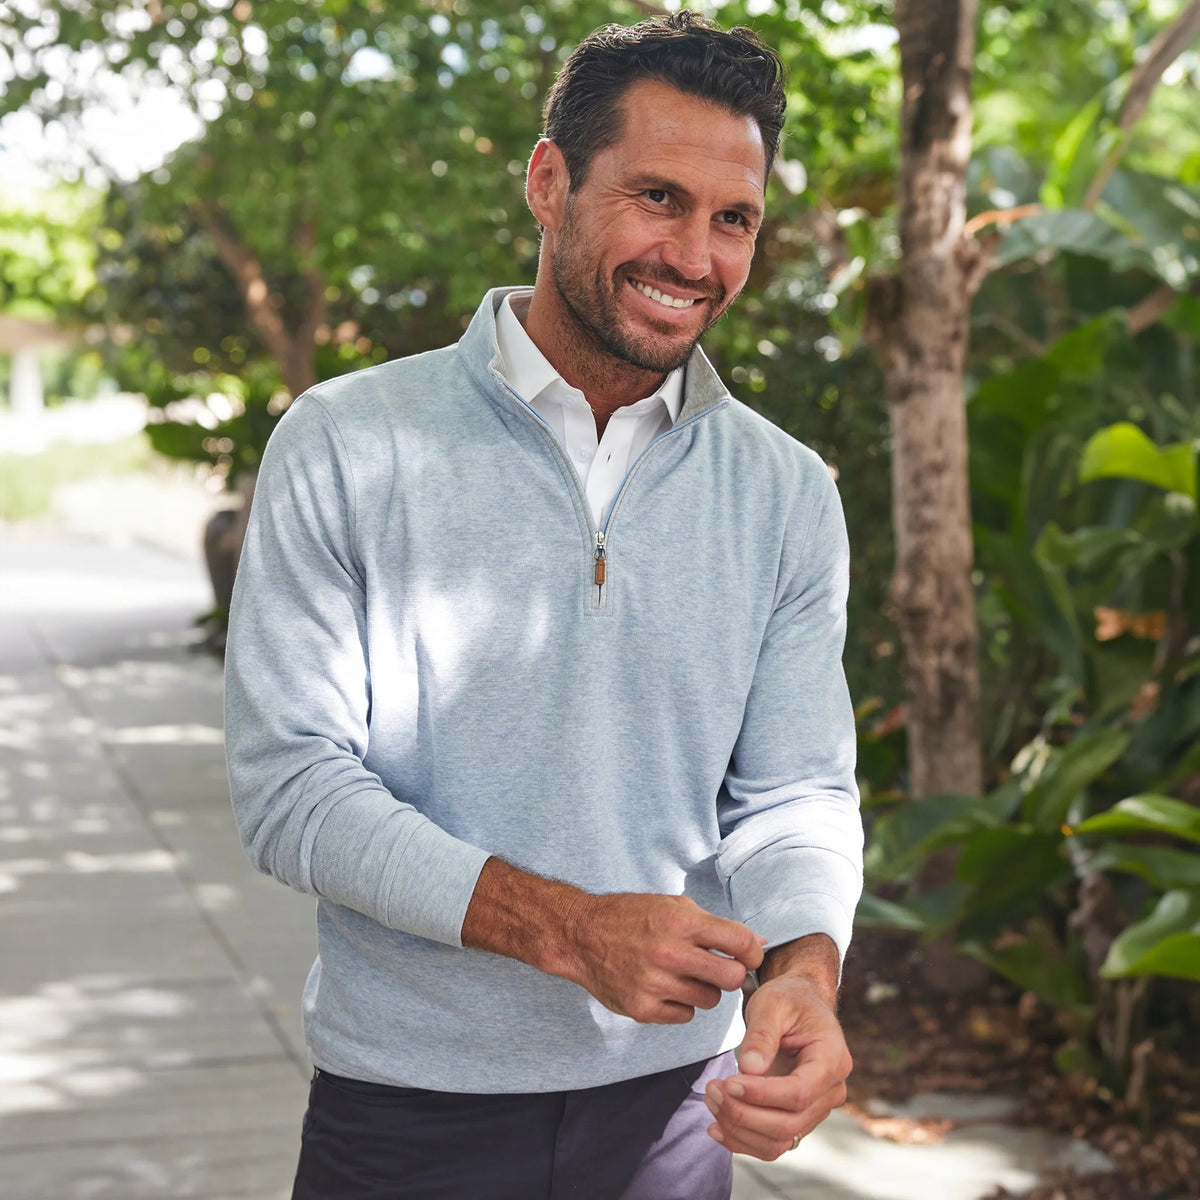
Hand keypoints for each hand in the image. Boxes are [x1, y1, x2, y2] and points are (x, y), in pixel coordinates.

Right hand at [561, 892, 765, 1025]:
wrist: (581, 935)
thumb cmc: (631, 916)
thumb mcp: (672, 906)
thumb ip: (714, 925)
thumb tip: (758, 942)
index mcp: (679, 921)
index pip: (739, 941)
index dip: (751, 951)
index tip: (747, 955)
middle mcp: (668, 953)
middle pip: (731, 978)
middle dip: (731, 974)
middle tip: (717, 968)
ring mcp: (654, 984)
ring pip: (710, 1000)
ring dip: (704, 989)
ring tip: (685, 975)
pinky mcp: (641, 1009)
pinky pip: (685, 1015)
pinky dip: (681, 1004)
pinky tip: (666, 987)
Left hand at [703, 974, 851, 1159]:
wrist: (799, 1004)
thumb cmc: (789, 999)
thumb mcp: (773, 1003)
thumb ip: (762, 1035)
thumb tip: (749, 1069)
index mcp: (832, 1059)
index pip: (799, 1092)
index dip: (762, 1094)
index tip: (729, 1082)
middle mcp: (831, 1091)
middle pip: (789, 1123)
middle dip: (744, 1113)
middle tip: (712, 1089)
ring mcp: (816, 1109)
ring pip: (779, 1141)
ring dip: (739, 1129)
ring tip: (711, 1100)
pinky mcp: (798, 1118)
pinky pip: (772, 1143)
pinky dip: (742, 1140)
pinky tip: (715, 1127)